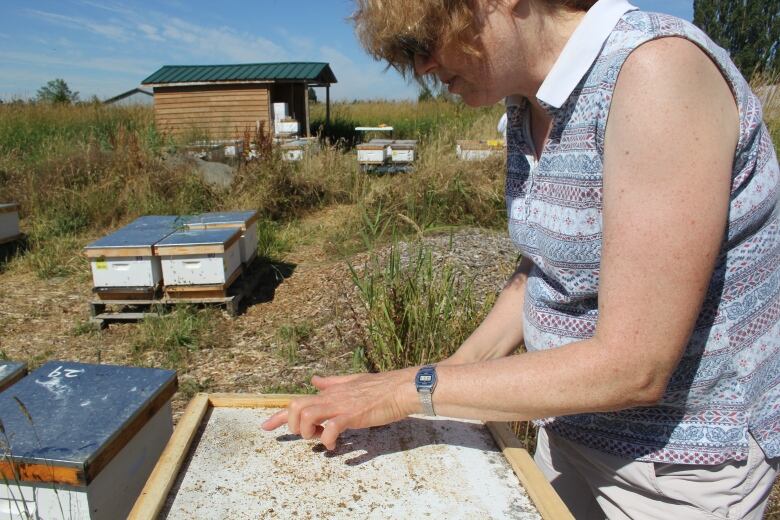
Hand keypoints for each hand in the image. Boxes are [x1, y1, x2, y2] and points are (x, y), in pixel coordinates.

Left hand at [261, 367, 419, 449]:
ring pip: (306, 415)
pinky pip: (330, 429)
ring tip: (319, 438)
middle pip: (295, 406)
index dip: (278, 416)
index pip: (297, 401)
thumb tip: (314, 380)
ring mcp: (340, 405)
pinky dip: (327, 440)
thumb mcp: (352, 381)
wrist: (402, 387)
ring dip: (306, 432)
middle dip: (291, 425)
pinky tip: (333, 446)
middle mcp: (331, 397)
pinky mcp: (352, 415)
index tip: (265, 427)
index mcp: (330, 391)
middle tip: (306, 436)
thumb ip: (332, 382)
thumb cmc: (382, 387)